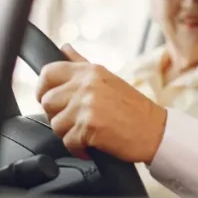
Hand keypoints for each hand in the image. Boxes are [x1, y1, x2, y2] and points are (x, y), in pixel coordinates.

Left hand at [37, 45, 166, 163]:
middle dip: (56, 115)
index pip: (48, 72)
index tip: (48, 100)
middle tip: (74, 121)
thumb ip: (81, 63)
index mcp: (89, 71)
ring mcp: (87, 105)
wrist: (155, 131)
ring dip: (68, 134)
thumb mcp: (107, 78)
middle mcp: (86, 85)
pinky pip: (68, 142)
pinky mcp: (90, 126)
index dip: (42, 89)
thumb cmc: (133, 108)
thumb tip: (64, 48)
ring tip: (86, 133)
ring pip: (55, 124)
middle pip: (47, 101)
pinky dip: (78, 149)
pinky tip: (90, 145)